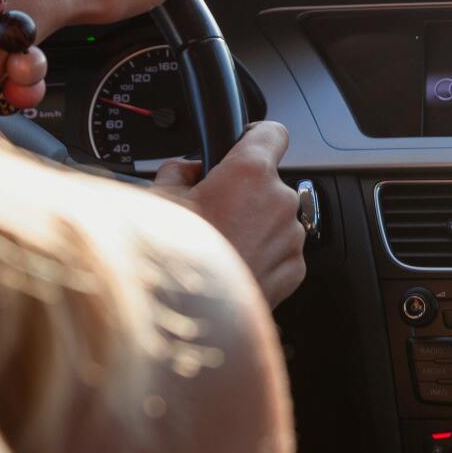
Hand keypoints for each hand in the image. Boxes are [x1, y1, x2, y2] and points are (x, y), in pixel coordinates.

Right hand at [152, 122, 306, 307]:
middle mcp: (279, 201)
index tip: (244, 143)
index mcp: (250, 173)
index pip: (272, 132)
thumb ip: (177, 172)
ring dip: (253, 225)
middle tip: (210, 212)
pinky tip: (231, 265)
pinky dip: (261, 254)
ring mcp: (290, 237)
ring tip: (217, 245)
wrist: (188, 320)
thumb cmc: (173, 260)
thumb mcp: (158, 201)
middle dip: (243, 192)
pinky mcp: (294, 270)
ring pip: (274, 218)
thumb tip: (185, 170)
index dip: (255, 136)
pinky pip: (280, 251)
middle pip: (268, 182)